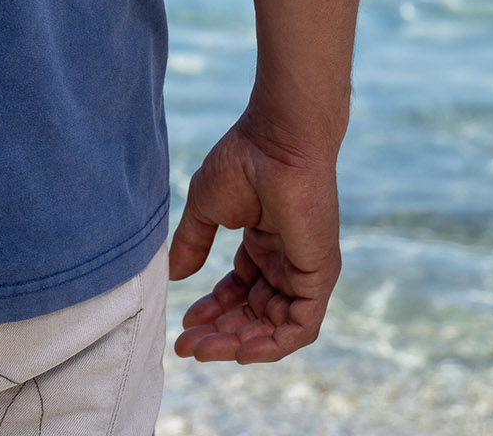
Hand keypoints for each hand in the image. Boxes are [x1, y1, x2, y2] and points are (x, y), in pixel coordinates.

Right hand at [168, 116, 341, 361]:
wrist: (276, 142)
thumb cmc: (243, 162)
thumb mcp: (206, 208)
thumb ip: (193, 243)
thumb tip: (173, 275)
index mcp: (263, 242)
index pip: (240, 290)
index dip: (212, 309)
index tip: (184, 321)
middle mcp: (285, 261)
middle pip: (254, 313)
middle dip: (220, 332)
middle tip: (187, 346)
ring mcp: (304, 270)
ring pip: (274, 327)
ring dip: (239, 343)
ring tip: (203, 348)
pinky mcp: (319, 277)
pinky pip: (301, 327)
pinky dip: (272, 345)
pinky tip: (240, 350)